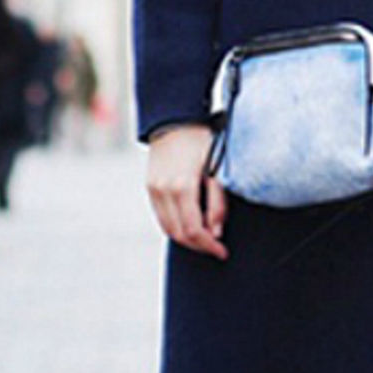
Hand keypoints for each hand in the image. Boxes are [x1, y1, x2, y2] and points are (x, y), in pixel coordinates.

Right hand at [146, 124, 227, 258]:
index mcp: (182, 187)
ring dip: (186, 239)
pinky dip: (175, 227)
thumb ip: (217, 203)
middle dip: (199, 246)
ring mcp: (153, 190)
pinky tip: (190, 225)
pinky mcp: (149, 188)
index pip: (194, 230)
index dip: (209, 246)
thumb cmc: (202, 142)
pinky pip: (161, 217)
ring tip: (205, 238)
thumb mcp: (217, 170)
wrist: (174, 121)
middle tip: (216, 248)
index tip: (222, 252)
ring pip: (168, 229)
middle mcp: (163, 191)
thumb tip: (216, 232)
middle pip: (179, 234)